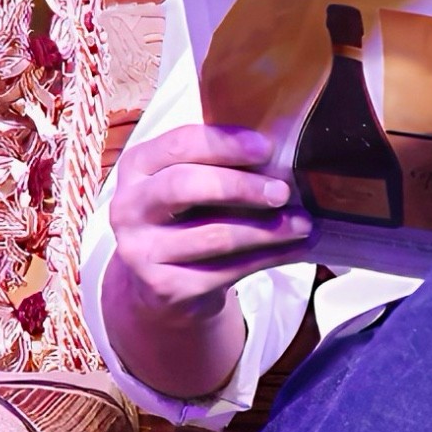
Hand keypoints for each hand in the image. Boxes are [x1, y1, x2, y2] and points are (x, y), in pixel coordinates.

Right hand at [108, 123, 312, 321]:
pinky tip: (295, 248)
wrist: (163, 281)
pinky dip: (269, 258)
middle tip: (284, 191)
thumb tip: (285, 153)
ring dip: (268, 229)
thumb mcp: (192, 180)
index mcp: (138, 166)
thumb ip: (221, 163)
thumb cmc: (189, 215)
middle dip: (242, 186)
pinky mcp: (164, 287)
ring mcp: (141, 251)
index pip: (180, 144)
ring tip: (304, 223)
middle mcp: (128, 207)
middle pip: (186, 186)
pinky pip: (226, 271)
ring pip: (214, 235)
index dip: (226, 143)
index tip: (267, 148)